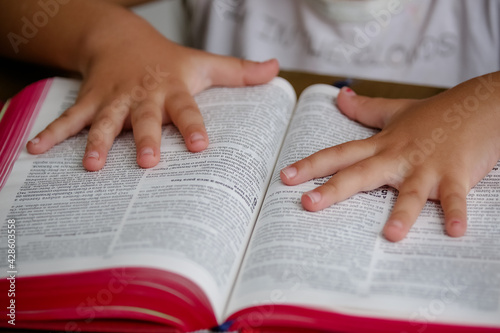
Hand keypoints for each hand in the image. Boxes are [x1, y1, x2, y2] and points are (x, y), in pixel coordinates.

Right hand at [25, 5, 278, 170]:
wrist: (123, 40)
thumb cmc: (168, 60)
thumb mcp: (204, 63)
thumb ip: (239, 71)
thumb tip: (277, 69)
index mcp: (172, 90)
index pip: (187, 110)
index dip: (193, 127)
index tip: (200, 147)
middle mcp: (143, 96)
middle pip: (145, 118)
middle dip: (146, 138)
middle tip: (149, 162)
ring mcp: (113, 99)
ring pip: (105, 121)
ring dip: (99, 142)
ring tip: (92, 165)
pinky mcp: (90, 101)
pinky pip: (70, 118)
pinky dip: (53, 133)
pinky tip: (36, 150)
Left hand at [281, 73, 499, 241]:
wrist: (482, 105)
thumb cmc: (437, 114)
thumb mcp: (397, 110)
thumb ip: (366, 108)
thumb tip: (340, 96)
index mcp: (382, 145)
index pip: (340, 154)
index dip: (311, 164)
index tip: (285, 177)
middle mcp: (398, 157)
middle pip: (361, 174)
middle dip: (334, 189)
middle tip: (308, 204)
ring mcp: (427, 167)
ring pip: (411, 192)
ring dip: (402, 213)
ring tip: (390, 235)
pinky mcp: (456, 175)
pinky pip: (456, 198)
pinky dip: (456, 213)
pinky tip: (454, 232)